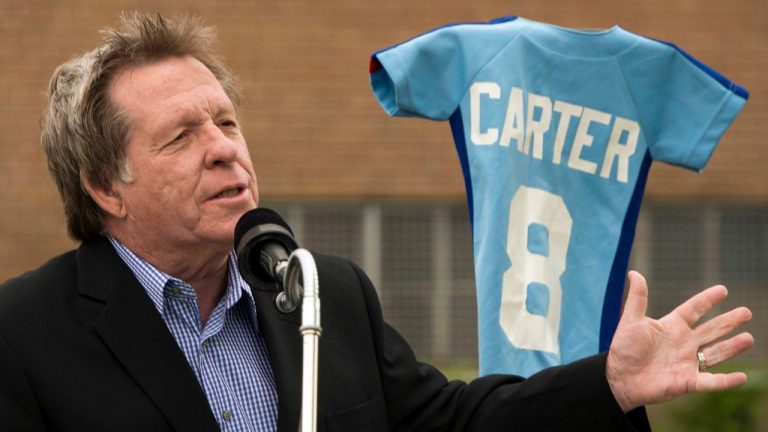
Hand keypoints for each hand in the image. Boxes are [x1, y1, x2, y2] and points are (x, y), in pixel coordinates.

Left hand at [606, 271, 753, 411]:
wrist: (618, 378)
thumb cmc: (623, 349)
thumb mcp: (630, 320)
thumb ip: (637, 298)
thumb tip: (634, 272)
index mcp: (671, 327)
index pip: (693, 310)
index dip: (707, 300)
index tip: (723, 289)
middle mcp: (683, 343)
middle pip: (711, 330)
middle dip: (728, 321)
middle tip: (746, 312)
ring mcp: (687, 363)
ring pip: (715, 353)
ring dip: (732, 347)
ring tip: (749, 338)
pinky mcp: (687, 382)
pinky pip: (711, 382)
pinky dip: (726, 381)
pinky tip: (742, 377)